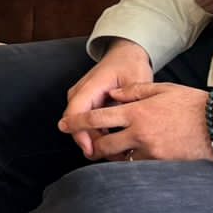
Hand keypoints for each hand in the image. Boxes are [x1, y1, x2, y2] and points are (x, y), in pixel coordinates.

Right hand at [59, 39, 155, 156]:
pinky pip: (86, 122)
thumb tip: (127, 122)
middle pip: (76, 122)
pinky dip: (96, 134)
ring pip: (80, 124)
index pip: (77, 112)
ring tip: (114, 154)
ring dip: (93, 139)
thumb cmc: (130, 66)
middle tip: (109, 158)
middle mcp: (80, 92)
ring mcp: (81, 97)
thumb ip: (129, 100)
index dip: (81, 133)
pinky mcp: (85, 102)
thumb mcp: (136, 81)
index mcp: (90, 86)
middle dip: (89, 142)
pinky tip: (113, 142)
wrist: (125, 54)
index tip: (92, 151)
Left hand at [60, 81, 211, 162]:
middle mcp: (139, 133)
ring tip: (110, 154)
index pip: (96, 119)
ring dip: (113, 158)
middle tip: (88, 147)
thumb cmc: (191, 103)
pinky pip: (140, 167)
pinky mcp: (164, 164)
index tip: (62, 126)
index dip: (76, 123)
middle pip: (104, 145)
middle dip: (92, 147)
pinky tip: (132, 160)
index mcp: (135, 111)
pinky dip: (133, 164)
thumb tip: (112, 96)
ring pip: (121, 159)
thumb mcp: (160, 89)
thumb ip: (133, 92)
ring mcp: (152, 151)